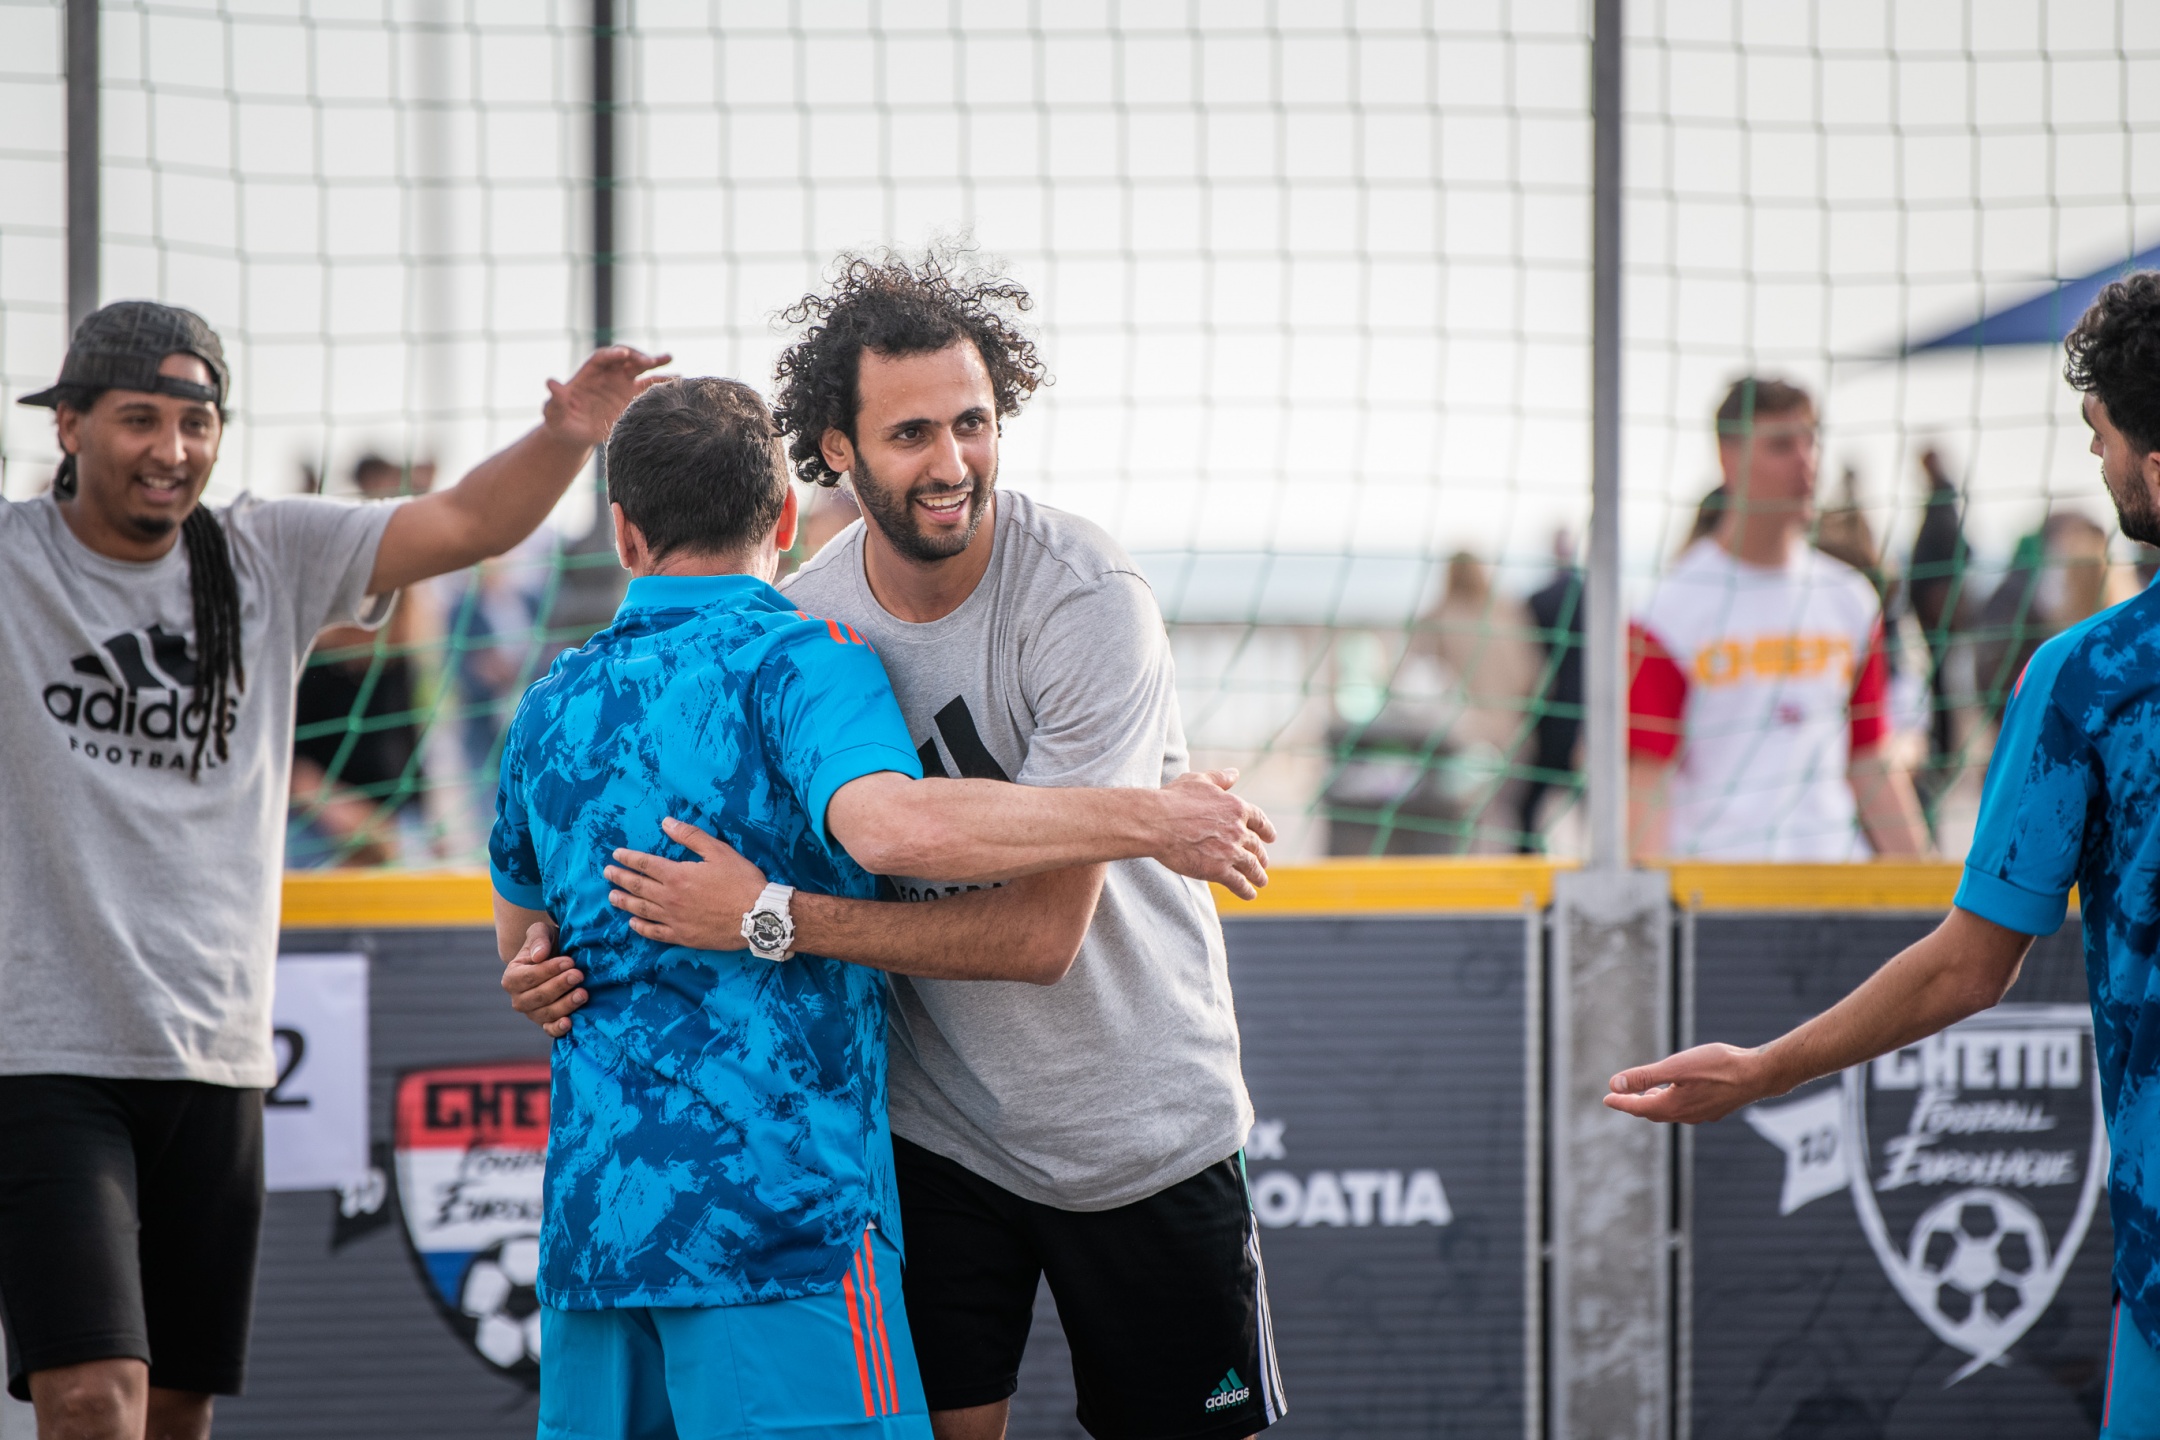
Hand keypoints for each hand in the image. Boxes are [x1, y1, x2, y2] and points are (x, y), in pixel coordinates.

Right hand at [501, 920, 584, 1038]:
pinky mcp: (546, 1022)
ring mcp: (532, 1013)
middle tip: (579, 975)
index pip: (528, 976)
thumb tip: (539, 956)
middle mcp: (518, 998)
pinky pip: (549, 1029)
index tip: (569, 961)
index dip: (549, 970)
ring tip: (583, 993)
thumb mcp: (541, 932)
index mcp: (512, 977)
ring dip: (565, 1005)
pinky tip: (570, 1023)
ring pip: (546, 1013)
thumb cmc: (548, 943)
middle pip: (537, 996)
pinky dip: (558, 1029)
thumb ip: (538, 940)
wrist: (558, 957)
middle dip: (560, 986)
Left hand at [541, 346, 672, 448]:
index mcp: (589, 374)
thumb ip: (555, 399)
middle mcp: (608, 374)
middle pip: (624, 358)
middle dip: (636, 356)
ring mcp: (622, 384)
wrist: (574, 434)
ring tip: (669, 358)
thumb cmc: (561, 422)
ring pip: (641, 368)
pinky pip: (650, 387)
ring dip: (654, 362)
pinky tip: (678, 380)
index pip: (602, 357)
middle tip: (649, 361)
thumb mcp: (554, 413)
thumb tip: (550, 383)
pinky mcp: (633, 397)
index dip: (612, 354)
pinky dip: (663, 382)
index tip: (622, 354)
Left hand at [606, 816, 768, 949]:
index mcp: (677, 875)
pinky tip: (633, 923)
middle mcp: (670, 898)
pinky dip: (641, 927)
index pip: (644, 864)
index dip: (628, 858)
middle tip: (607, 873)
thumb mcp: (719, 851)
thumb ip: (690, 836)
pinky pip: (655, 932)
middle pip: (638, 887)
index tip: (616, 854)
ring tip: (612, 897)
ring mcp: (674, 920)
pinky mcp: (683, 936)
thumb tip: (666, 822)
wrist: (758, 916)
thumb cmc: (741, 881)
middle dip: (620, 878)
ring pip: (641, 909)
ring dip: (624, 901)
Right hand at [1153, 769, 1275, 900]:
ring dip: (1258, 875)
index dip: (1266, 830)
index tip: (1271, 837)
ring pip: (1251, 867)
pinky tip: (1249, 894)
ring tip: (1261, 881)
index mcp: (1236, 807)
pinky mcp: (1219, 870)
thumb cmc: (1174, 799)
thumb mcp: (1198, 781)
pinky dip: (1246, 890)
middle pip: (1256, 846)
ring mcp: (1230, 852)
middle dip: (1261, 856)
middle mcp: (1238, 830)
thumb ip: (1219, 778)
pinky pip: (1238, 883)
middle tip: (1263, 863)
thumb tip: (1235, 773)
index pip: (1259, 820)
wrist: (1157, 822)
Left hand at [1602, 1043, 1777, 1123]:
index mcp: (1673, 1106)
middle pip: (1654, 1112)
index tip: (1606, 1099)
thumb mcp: (1675, 1067)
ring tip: (1645, 1095)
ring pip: (1671, 1111)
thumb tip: (1614, 1084)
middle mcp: (1686, 1115)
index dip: (1620, 1102)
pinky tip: (1678, 1093)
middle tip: (1620, 1098)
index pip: (1638, 1107)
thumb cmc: (1718, 1066)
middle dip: (1635, 1105)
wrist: (1759, 1074)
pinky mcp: (1715, 1108)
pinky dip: (1673, 1102)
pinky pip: (1686, 1109)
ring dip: (1655, 1104)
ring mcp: (1702, 1114)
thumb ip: (1644, 1076)